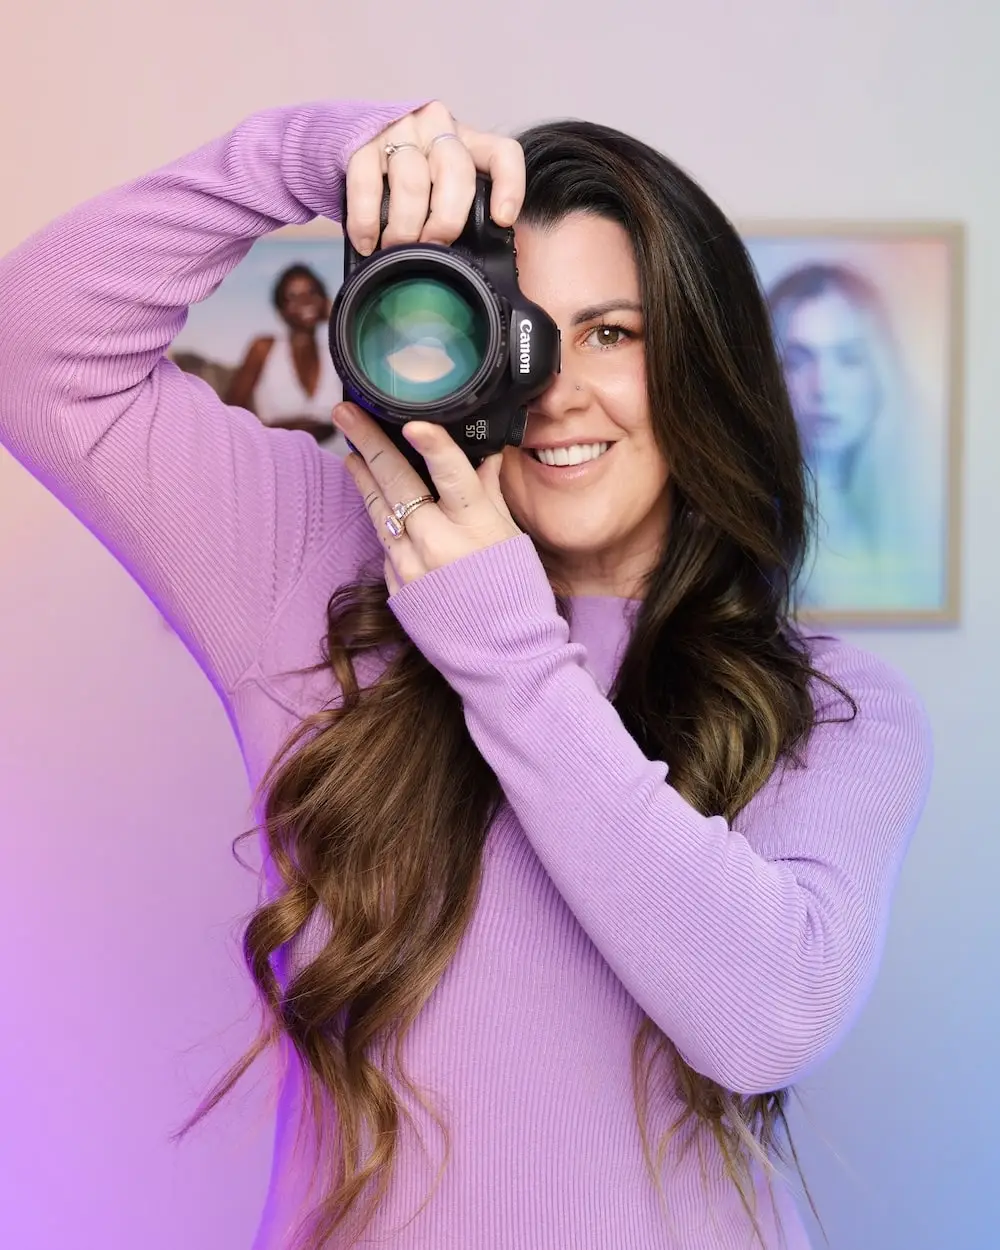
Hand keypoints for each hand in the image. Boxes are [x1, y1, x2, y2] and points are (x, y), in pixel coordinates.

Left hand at [335, 403, 519, 593]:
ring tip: (349, 450)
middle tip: (345, 411)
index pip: (452, 475)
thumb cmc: (516, 594)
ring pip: (379, 511)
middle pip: (397, 483)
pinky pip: (387, 546)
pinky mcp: (397, 588)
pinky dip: (384, 523)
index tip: (411, 422)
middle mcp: (438, 545)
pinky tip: (378, 503)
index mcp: (476, 528)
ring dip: (363, 478)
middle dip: (367, 442)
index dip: (432, 446)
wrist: (503, 658)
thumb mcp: (510, 537)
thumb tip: (483, 455)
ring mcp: (412, 568)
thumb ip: (488, 493)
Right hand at [344, 101, 525, 253]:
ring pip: (412, 183)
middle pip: (455, 173)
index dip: (509, 186)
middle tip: (433, 247)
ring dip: (405, 227)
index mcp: (468, 141)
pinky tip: (368, 243)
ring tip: (396, 250)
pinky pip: (367, 184)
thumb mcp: (444, 183)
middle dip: (445, 220)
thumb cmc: (411, 176)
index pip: (502, 153)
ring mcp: (400, 131)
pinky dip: (367, 220)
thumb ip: (461, 208)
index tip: (502, 219)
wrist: (358, 141)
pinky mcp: (363, 143)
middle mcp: (438, 127)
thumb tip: (470, 262)